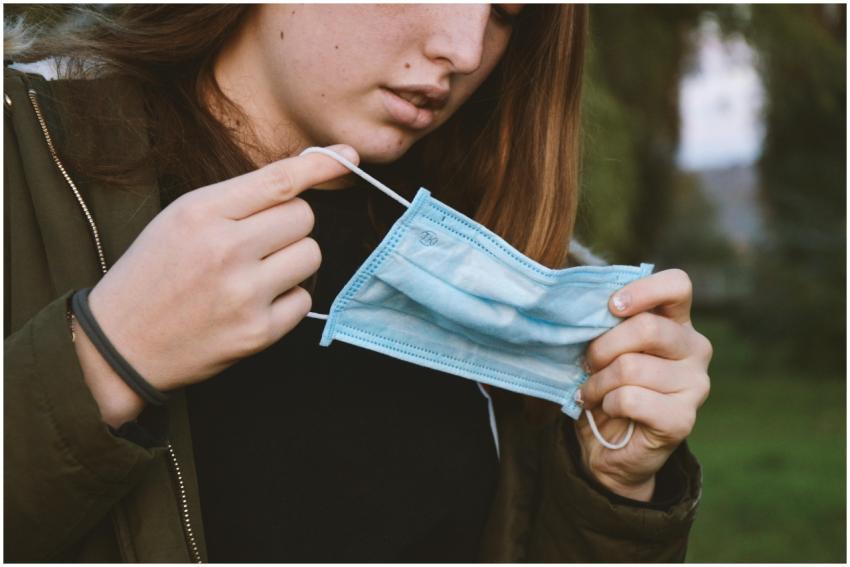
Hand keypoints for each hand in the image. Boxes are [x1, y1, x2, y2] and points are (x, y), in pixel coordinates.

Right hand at [78, 144, 359, 425]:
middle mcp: (226, 250)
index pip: (279, 181)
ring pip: (311, 255)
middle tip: (259, 242)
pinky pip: (305, 299)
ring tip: (257, 273)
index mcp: (201, 213)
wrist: (120, 345)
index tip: (349, 158)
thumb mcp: (180, 219)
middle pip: (304, 218)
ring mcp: (244, 293)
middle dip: (290, 226)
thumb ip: (236, 200)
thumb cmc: (152, 274)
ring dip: (294, 261)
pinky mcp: (258, 332)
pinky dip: (287, 299)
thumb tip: (300, 180)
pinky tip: (254, 303)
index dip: (320, 166)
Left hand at [575, 269, 711, 500]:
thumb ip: (606, 324)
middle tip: (587, 364)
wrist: (611, 445)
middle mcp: (695, 349)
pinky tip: (608, 409)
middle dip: (603, 347)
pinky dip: (608, 403)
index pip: (678, 285)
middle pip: (647, 328)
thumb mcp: (605, 347)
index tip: (611, 307)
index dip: (643, 290)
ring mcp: (696, 385)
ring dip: (598, 381)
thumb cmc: (607, 385)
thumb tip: (584, 308)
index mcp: (677, 323)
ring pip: (631, 367)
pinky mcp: (683, 419)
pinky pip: (631, 398)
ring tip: (592, 391)